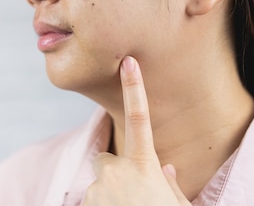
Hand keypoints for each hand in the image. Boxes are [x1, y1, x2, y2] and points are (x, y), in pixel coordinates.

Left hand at [82, 56, 191, 205]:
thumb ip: (168, 187)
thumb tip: (166, 171)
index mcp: (145, 167)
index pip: (140, 118)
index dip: (135, 88)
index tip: (129, 62)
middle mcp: (117, 172)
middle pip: (109, 161)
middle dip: (116, 175)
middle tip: (135, 199)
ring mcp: (97, 190)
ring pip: (99, 187)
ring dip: (109, 198)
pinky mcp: (84, 205)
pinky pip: (90, 203)